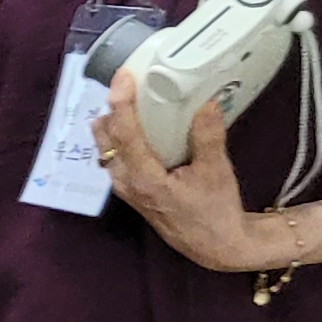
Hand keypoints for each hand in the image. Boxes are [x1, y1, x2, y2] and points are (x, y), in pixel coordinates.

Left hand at [98, 73, 278, 270]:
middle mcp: (125, 182)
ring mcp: (124, 186)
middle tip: (130, 81)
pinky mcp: (130, 188)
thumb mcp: (216, 172)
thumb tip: (206, 102)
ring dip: (114, 121)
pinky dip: (120, 135)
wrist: (215, 244)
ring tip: (133, 97)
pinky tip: (138, 123)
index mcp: (144, 178)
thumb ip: (208, 137)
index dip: (122, 101)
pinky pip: (114, 156)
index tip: (124, 76)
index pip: (124, 133)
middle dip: (113, 107)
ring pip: (106, 147)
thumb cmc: (215, 211)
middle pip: (106, 137)